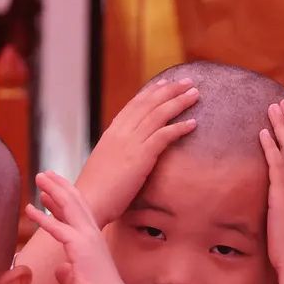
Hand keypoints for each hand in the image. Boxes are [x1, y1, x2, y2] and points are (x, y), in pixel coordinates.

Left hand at [24, 172, 138, 283]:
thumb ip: (68, 273)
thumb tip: (61, 268)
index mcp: (92, 243)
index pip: (76, 215)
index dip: (61, 202)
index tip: (47, 193)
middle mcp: (92, 236)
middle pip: (75, 203)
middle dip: (59, 186)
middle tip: (44, 174)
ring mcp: (88, 240)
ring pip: (69, 207)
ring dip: (53, 190)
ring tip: (38, 176)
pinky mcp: (80, 249)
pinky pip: (59, 229)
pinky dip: (43, 218)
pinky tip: (29, 209)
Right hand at [76, 79, 198, 225]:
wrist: (87, 202)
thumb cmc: (97, 192)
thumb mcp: (107, 166)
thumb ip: (119, 156)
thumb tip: (128, 157)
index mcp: (111, 134)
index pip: (134, 106)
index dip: (151, 93)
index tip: (166, 84)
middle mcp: (120, 133)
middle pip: (148, 104)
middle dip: (170, 90)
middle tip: (187, 81)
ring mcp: (130, 143)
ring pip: (158, 114)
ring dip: (179, 102)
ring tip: (195, 94)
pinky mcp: (139, 157)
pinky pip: (163, 136)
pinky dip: (179, 127)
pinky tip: (194, 124)